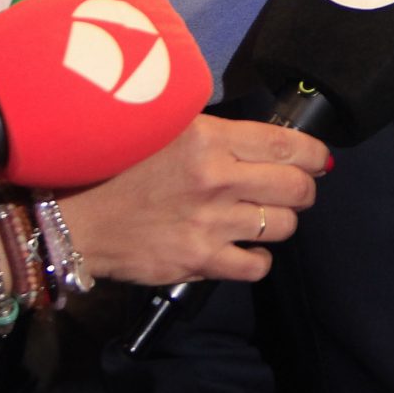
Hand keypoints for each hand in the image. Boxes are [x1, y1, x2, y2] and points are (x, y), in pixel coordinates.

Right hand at [58, 115, 327, 283]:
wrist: (74, 218)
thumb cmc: (117, 166)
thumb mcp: (165, 126)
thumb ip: (214, 130)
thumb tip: (262, 136)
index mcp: (209, 138)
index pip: (286, 145)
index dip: (313, 153)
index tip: (319, 158)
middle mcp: (216, 179)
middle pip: (296, 187)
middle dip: (305, 188)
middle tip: (296, 188)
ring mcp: (209, 223)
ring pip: (283, 226)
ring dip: (281, 222)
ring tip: (264, 216)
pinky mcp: (198, 260)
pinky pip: (257, 266)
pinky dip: (258, 259)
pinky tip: (245, 249)